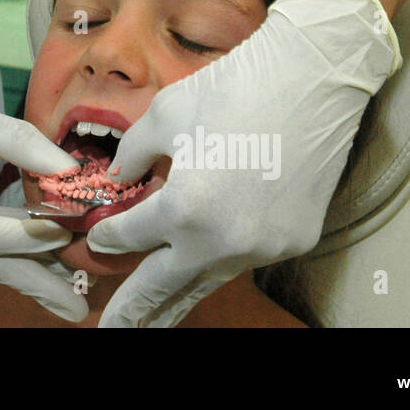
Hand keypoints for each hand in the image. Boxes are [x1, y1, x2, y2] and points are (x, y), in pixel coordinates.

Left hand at [85, 0, 401, 326]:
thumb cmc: (232, 87)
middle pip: (166, 285)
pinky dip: (220, 257)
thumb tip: (120, 181)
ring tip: (154, 320)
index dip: (108, 235)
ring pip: (208, 277)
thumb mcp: (163, 115)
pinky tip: (203, 260)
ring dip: (178, 295)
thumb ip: (132, 157)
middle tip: (112, 332)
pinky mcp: (294, 240)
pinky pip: (245, 256)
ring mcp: (264, 246)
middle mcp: (224, 240)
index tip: (97, 236)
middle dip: (136, 311)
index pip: (130, 237)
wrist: (313, 78)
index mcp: (184, 209)